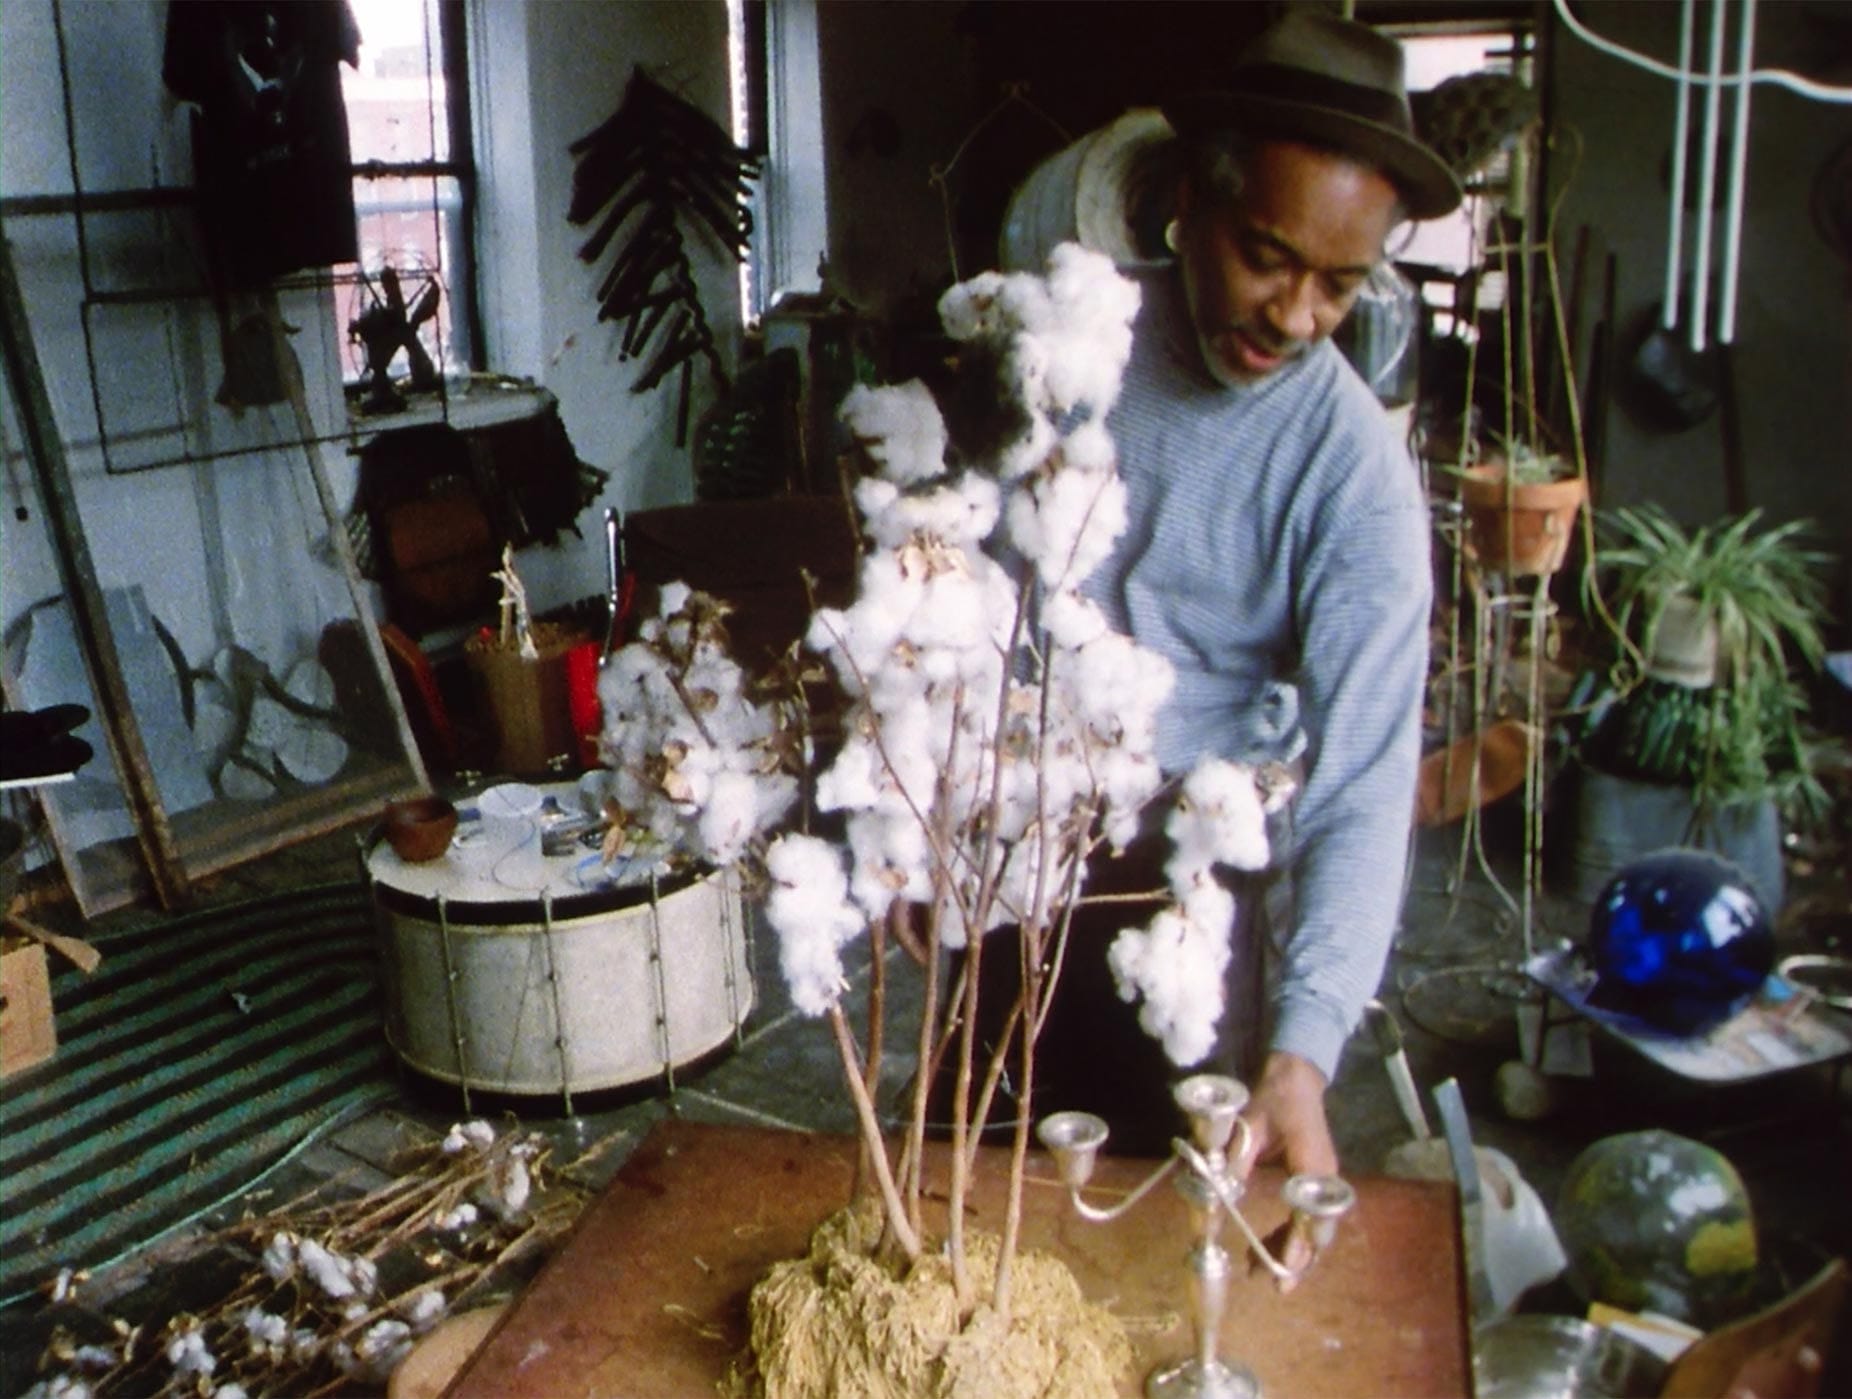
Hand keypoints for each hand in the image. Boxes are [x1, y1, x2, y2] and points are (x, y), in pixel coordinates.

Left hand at [1236, 1051, 1338, 1290]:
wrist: (1295, 1077)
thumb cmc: (1274, 1098)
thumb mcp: (1249, 1125)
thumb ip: (1236, 1158)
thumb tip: (1219, 1193)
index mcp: (1313, 1164)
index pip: (1311, 1213)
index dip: (1299, 1242)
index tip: (1285, 1267)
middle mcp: (1325, 1177)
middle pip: (1319, 1230)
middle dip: (1298, 1260)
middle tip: (1275, 1287)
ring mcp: (1323, 1181)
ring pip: (1316, 1228)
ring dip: (1294, 1252)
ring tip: (1263, 1273)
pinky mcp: (1315, 1181)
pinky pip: (1309, 1217)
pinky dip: (1292, 1236)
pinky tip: (1270, 1248)